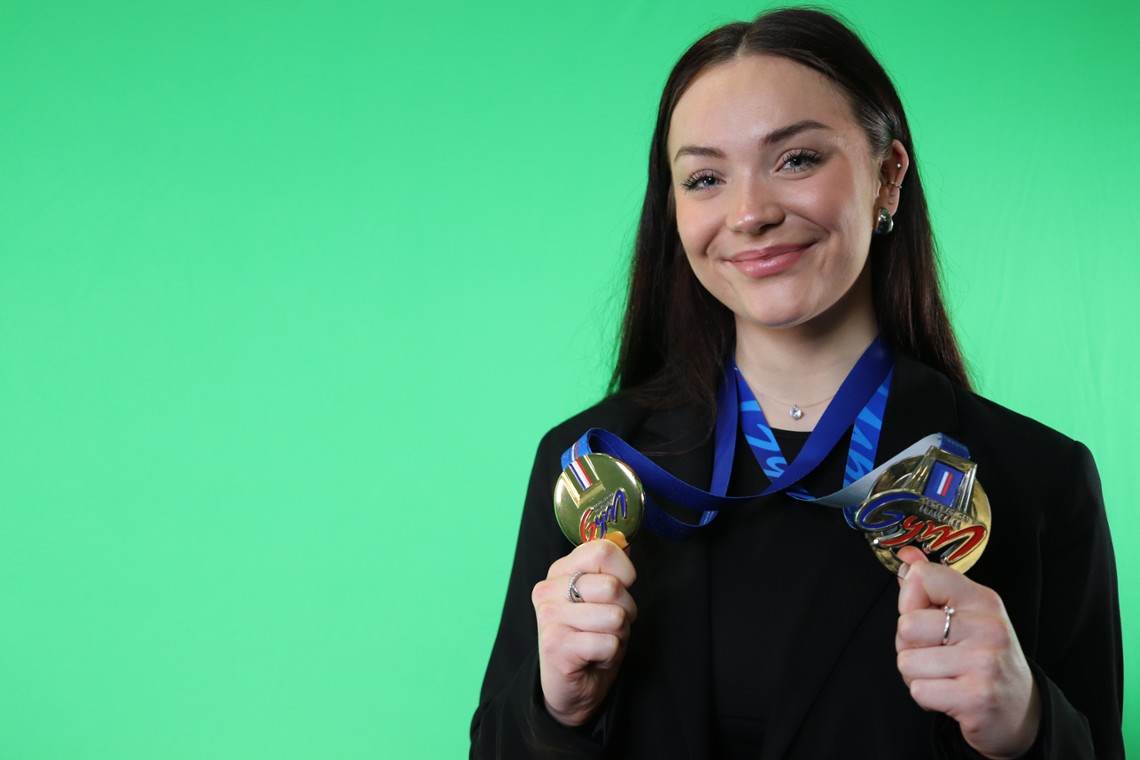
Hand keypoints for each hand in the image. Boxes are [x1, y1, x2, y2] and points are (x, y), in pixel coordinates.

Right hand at [531, 539, 636, 726]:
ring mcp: (549, 617)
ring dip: (618, 635)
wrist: (571, 687)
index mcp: (560, 570)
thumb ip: (610, 568)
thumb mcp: (603, 599)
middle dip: (625, 610)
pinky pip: (609, 643)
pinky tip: (594, 657)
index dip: (625, 571)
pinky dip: (611, 655)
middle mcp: (548, 589)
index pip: (603, 550)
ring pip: (615, 616)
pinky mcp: (555, 646)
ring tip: (600, 640)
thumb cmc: (590, 638)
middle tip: (608, 625)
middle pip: (613, 586)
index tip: (621, 588)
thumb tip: (625, 540)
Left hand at [895, 546, 1039, 758]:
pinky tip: (949, 694)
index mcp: (983, 600)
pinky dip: (926, 697)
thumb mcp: (967, 615)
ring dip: (917, 675)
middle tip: (937, 655)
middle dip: (909, 645)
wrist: (1021, 711)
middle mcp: (987, 627)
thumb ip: (933, 585)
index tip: (927, 616)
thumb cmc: (984, 658)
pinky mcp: (976, 697)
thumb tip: (905, 555)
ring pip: (907, 661)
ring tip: (944, 676)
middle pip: (907, 625)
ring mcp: (984, 663)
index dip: (910, 601)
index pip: (922, 577)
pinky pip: (919, 690)